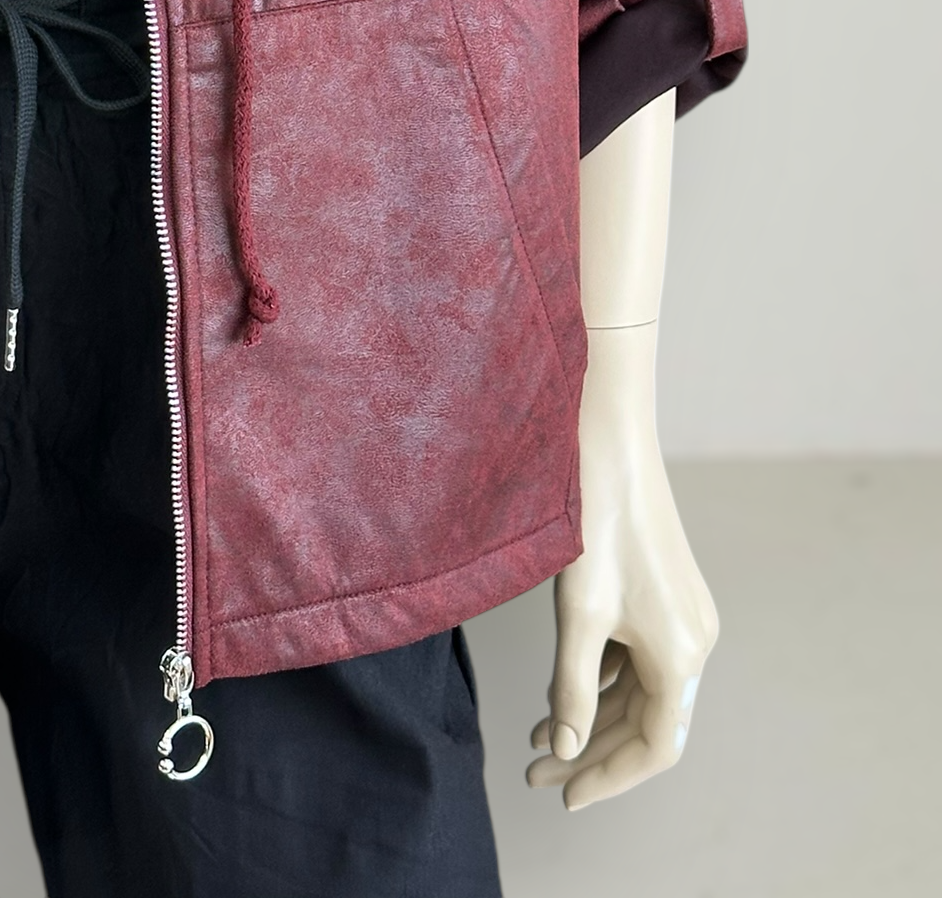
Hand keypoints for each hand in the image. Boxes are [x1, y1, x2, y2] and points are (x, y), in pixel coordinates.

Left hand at [527, 322, 717, 808]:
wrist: (609, 438)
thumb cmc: (592, 519)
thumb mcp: (578, 612)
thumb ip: (570, 686)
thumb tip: (564, 746)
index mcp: (683, 654)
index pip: (655, 747)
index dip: (610, 778)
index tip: (564, 794)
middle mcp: (694, 640)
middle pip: (646, 722)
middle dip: (593, 752)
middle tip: (538, 773)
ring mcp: (683, 615)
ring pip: (639, 691)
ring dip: (593, 717)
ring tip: (538, 737)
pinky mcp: (665, 593)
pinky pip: (636, 657)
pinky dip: (600, 681)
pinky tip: (561, 692)